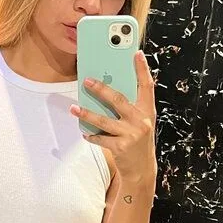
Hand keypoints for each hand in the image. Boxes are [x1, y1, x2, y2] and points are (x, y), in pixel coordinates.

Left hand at [69, 50, 157, 184]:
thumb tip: (106, 91)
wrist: (141, 170)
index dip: (142, 69)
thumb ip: (129, 108)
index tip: (136, 53)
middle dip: (100, 89)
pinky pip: (100, 138)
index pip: (147, 86)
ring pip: (103, 120)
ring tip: (74, 108)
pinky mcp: (121, 147)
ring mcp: (131, 134)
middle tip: (86, 81)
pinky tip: (84, 133)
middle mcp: (141, 121)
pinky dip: (91, 136)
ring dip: (86, 114)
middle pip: (118, 100)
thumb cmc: (138, 141)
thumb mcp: (139, 122)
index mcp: (148, 111)